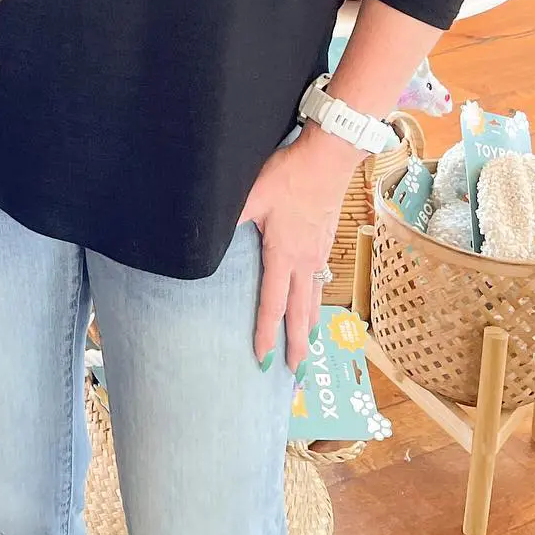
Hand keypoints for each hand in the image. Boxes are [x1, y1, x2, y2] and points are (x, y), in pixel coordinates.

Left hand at [239, 126, 356, 372]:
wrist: (329, 158)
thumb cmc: (288, 176)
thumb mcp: (251, 195)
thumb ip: (229, 217)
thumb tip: (205, 234)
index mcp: (283, 255)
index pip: (272, 304)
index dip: (266, 333)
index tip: (263, 360)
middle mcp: (304, 262)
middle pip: (301, 314)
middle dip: (297, 347)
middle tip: (295, 376)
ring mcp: (319, 254)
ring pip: (314, 301)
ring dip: (310, 330)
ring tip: (308, 351)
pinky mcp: (326, 243)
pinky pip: (321, 284)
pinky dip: (317, 304)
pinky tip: (314, 306)